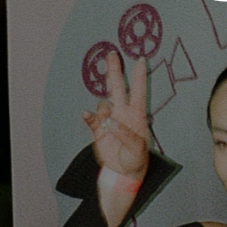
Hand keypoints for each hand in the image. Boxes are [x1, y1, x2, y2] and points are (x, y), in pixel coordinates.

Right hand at [81, 51, 151, 181]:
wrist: (123, 172)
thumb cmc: (135, 159)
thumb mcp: (137, 149)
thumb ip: (125, 134)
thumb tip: (110, 121)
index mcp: (136, 115)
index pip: (138, 91)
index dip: (139, 76)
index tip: (141, 59)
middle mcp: (122, 113)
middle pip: (118, 88)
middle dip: (114, 71)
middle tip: (112, 54)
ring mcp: (110, 120)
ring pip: (103, 104)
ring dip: (103, 110)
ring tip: (108, 125)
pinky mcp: (98, 129)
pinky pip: (91, 119)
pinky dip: (88, 116)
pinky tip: (86, 115)